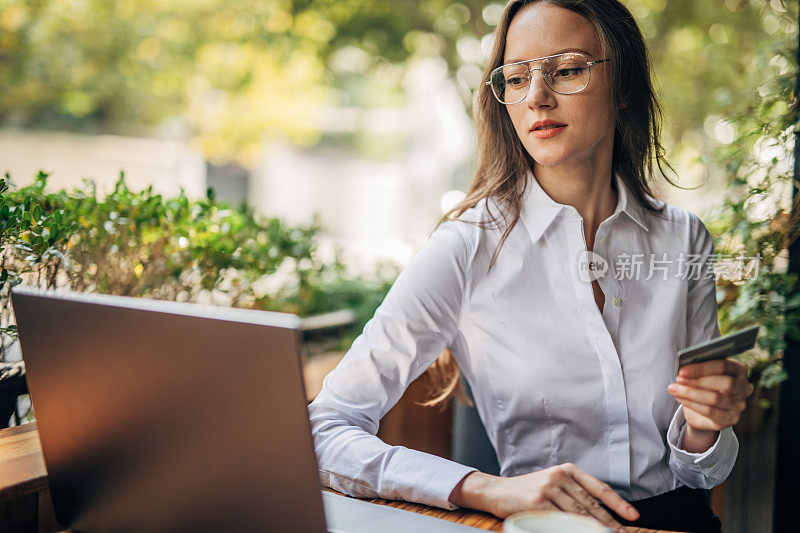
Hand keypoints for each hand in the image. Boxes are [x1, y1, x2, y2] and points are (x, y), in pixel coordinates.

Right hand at [449, 464, 639, 532]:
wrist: (497, 491)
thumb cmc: (527, 490)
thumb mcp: (552, 485)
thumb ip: (574, 495)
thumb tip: (599, 514)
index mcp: (567, 470)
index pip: (598, 487)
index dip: (617, 503)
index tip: (632, 515)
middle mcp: (559, 475)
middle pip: (591, 504)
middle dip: (609, 522)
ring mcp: (548, 487)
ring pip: (578, 514)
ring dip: (593, 528)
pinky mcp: (538, 501)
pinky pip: (561, 521)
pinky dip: (572, 530)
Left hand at [668, 359, 753, 433]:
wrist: (701, 409)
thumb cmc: (702, 384)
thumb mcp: (701, 373)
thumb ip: (698, 368)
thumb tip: (684, 368)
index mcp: (739, 370)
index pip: (724, 366)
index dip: (702, 368)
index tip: (682, 370)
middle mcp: (744, 387)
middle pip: (726, 383)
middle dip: (698, 381)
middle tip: (678, 379)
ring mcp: (739, 405)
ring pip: (716, 399)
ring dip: (691, 393)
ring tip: (674, 389)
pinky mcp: (731, 419)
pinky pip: (711, 412)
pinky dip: (692, 404)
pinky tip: (679, 397)